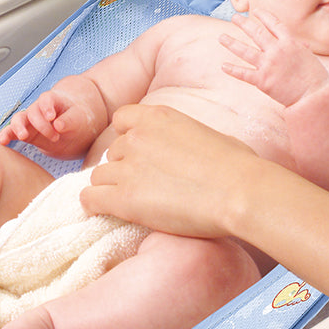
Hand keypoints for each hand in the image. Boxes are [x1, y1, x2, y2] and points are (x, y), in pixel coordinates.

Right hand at [0, 90, 96, 156]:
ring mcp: (31, 121)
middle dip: (41, 124)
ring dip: (18, 127)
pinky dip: (7, 135)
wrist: (75, 129)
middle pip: (33, 111)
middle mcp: (39, 109)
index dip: (47, 106)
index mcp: (54, 101)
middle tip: (55, 137)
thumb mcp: (80, 119)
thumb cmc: (78, 119)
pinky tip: (3, 142)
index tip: (52, 117)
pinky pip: (13, 132)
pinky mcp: (26, 133)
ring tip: (22, 136)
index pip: (47, 99)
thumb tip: (58, 125)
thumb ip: (70, 121)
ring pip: (19, 119)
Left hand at [81, 104, 259, 237]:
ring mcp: (128, 167)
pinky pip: (91, 199)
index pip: (121, 119)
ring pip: (99, 176)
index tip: (138, 153)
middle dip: (124, 167)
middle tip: (143, 185)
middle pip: (112, 152)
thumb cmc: (236, 165)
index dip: (127, 136)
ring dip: (111, 188)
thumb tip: (188, 149)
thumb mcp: (208, 134)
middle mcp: (137, 137)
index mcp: (157, 116)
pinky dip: (94, 206)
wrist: (238, 191)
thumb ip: (184, 136)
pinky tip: (103, 212)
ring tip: (130, 202)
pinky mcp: (124, 199)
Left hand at [220, 10, 327, 105]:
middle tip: (234, 17)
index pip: (273, 23)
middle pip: (255, 32)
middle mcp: (276, 50)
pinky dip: (233, 70)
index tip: (254, 11)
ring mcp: (268, 65)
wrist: (315, 96)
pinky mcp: (262, 80)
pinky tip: (223, 66)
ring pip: (244, 51)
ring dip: (231, 43)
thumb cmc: (316, 77)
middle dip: (243, 23)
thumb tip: (301, 43)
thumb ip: (301, 48)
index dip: (263, 16)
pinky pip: (244, 73)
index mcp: (289, 42)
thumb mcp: (309, 57)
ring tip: (221, 37)